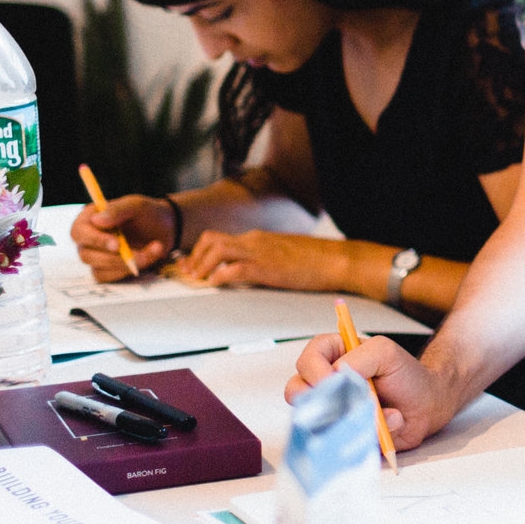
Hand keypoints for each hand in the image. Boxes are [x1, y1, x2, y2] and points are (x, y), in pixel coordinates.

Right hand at [72, 196, 175, 281]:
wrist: (165, 228)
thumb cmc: (147, 213)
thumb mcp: (136, 205)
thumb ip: (117, 210)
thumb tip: (96, 220)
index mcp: (88, 218)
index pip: (79, 232)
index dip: (95, 240)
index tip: (117, 244)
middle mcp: (87, 239)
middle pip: (86, 255)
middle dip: (114, 258)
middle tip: (140, 254)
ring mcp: (95, 256)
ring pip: (98, 269)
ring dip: (126, 264)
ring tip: (155, 249)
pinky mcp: (106, 270)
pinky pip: (109, 278)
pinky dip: (128, 271)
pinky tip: (148, 259)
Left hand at [178, 229, 352, 293]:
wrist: (337, 260)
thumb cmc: (317, 260)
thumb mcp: (285, 254)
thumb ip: (265, 256)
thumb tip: (252, 269)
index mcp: (258, 238)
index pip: (218, 238)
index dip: (199, 252)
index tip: (190, 266)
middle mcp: (254, 241)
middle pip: (210, 239)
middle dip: (194, 258)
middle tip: (187, 275)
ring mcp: (260, 252)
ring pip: (217, 249)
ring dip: (201, 265)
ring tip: (197, 281)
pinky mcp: (267, 267)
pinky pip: (234, 268)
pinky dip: (219, 276)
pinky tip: (214, 285)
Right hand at [284, 332, 453, 448]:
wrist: (429, 405)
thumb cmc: (406, 374)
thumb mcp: (385, 352)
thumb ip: (360, 358)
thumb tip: (336, 377)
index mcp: (333, 356)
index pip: (307, 360)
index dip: (315, 371)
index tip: (332, 380)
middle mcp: (326, 385)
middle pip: (297, 391)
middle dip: (320, 399)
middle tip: (345, 402)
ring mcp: (332, 411)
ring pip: (314, 420)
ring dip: (346, 418)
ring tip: (376, 412)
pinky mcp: (343, 434)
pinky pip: (337, 440)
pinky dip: (364, 434)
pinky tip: (385, 426)